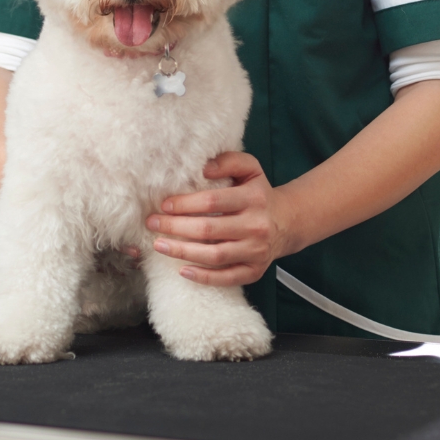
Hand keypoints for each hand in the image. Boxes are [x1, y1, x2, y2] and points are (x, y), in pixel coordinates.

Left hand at [146, 152, 301, 286]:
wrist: (287, 222)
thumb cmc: (258, 194)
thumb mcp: (250, 169)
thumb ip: (229, 161)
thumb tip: (204, 168)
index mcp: (253, 198)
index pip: (213, 201)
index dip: (185, 203)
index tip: (164, 205)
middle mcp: (256, 226)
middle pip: (209, 229)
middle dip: (175, 227)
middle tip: (152, 224)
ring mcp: (256, 251)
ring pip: (215, 255)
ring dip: (183, 252)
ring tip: (159, 245)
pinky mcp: (254, 271)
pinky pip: (227, 277)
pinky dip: (204, 277)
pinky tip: (182, 270)